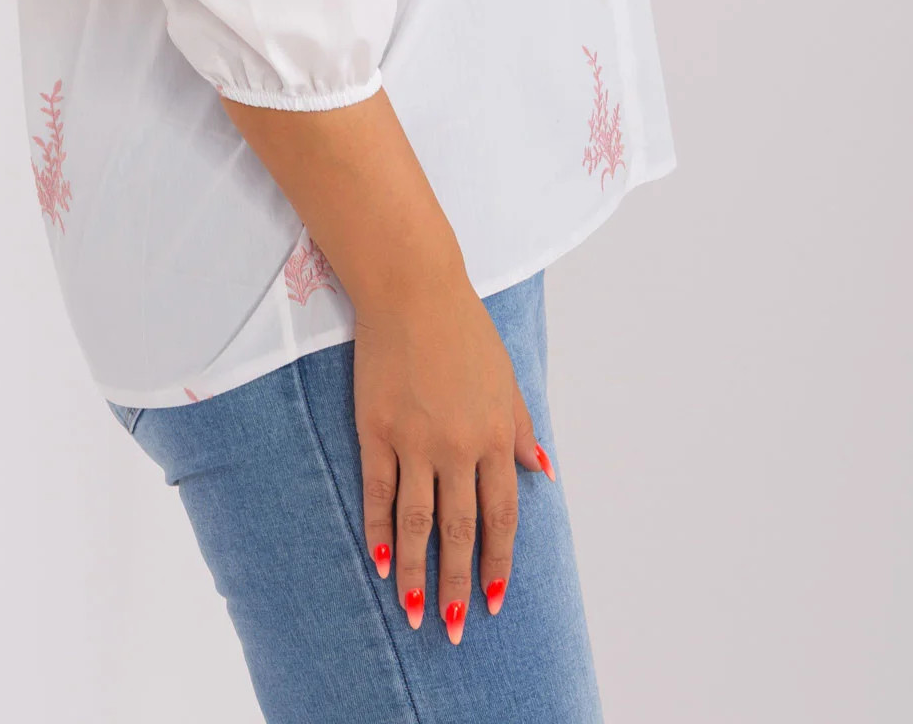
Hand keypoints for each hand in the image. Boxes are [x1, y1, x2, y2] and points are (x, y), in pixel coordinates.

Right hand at [353, 266, 551, 642]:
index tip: (495, 601)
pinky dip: (377, 529)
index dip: (498, 564)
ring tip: (410, 610)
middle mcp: (456, 447)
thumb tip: (542, 472)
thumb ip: (520, 428)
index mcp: (494, 437)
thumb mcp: (506, 379)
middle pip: (458, 531)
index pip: (501, 517)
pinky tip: (377, 560)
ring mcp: (414, 440)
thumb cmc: (464, 329)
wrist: (412, 289)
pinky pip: (378, 491)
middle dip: (456, 585)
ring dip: (413, 571)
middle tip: (454, 628)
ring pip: (416, 522)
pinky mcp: (375, 429)